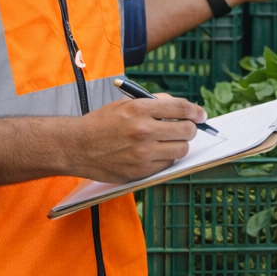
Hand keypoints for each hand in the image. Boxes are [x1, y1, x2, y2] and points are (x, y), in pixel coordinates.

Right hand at [69, 93, 204, 182]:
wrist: (76, 146)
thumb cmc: (101, 123)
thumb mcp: (125, 104)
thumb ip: (153, 104)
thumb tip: (181, 108)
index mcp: (140, 109)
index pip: (181, 108)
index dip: (196, 112)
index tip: (201, 115)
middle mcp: (143, 130)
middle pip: (187, 131)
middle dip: (191, 129)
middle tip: (186, 129)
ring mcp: (142, 153)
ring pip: (181, 150)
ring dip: (180, 145)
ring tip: (169, 142)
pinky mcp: (140, 171)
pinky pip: (167, 165)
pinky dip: (166, 159)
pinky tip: (156, 153)